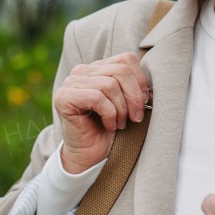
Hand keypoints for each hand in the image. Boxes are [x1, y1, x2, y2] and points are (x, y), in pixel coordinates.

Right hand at [52, 52, 148, 173]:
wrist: (91, 155)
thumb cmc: (110, 128)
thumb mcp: (126, 102)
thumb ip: (133, 86)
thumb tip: (150, 85)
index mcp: (98, 68)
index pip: (126, 59)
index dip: (140, 80)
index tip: (144, 101)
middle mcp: (82, 71)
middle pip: (120, 71)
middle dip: (134, 97)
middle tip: (136, 117)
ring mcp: (70, 82)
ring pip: (109, 85)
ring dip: (121, 109)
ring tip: (120, 123)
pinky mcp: (64, 97)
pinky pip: (97, 98)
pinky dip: (109, 114)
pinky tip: (109, 125)